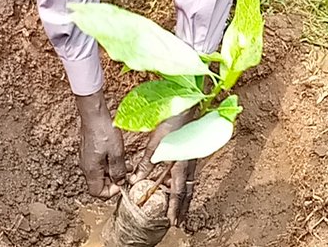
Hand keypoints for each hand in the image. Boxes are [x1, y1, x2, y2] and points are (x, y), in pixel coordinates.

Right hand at [76, 93, 126, 198]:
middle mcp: (86, 166)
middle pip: (98, 184)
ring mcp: (86, 158)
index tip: (122, 183)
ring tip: (126, 165)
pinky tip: (118, 156)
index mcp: (91, 170)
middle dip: (114, 181)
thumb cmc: (103, 131)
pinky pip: (98, 164)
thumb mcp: (116, 153)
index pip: (97, 192)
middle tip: (126, 174)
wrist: (94, 114)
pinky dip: (109, 163)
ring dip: (113, 172)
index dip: (111, 192)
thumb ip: (118, 170)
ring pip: (100, 173)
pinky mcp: (89, 151)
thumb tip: (120, 182)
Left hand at [130, 112, 197, 226]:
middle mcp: (189, 165)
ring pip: (189, 185)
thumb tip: (135, 180)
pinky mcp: (191, 154)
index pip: (178, 192)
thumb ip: (145, 164)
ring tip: (179, 209)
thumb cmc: (173, 123)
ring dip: (183, 199)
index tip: (173, 221)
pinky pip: (188, 175)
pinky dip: (183, 185)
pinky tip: (176, 186)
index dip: (175, 208)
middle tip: (178, 222)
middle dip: (182, 208)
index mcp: (180, 165)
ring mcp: (192, 160)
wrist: (188, 106)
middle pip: (187, 193)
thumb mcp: (155, 144)